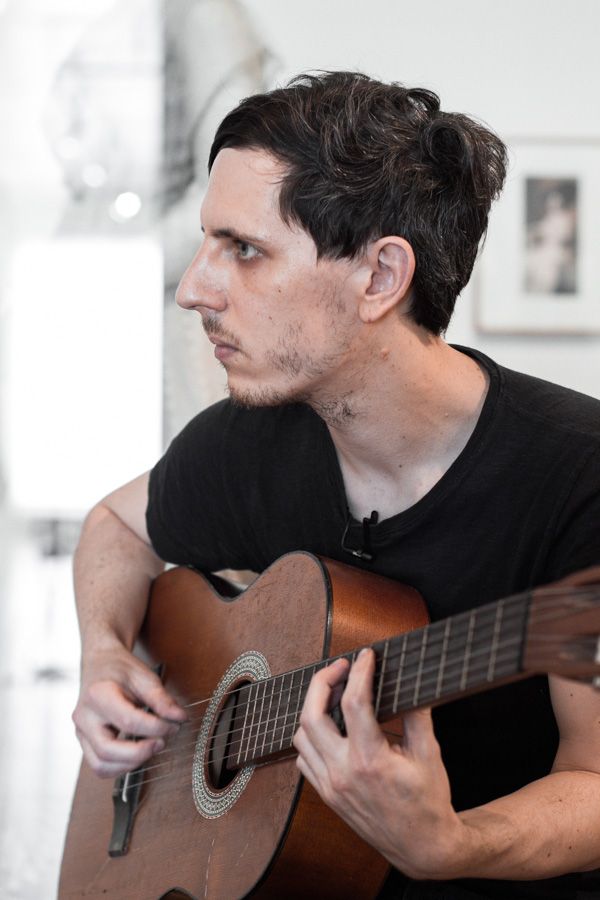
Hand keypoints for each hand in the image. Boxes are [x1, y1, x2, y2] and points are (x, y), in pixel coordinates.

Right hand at [73, 641, 187, 777]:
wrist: (100, 663)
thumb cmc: (120, 668)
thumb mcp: (144, 676)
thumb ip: (161, 699)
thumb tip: (179, 718)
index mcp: (98, 695)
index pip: (128, 721)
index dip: (156, 728)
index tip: (174, 725)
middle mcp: (84, 717)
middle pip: (108, 750)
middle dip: (140, 753)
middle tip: (162, 742)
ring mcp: (81, 732)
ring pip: (101, 765)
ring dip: (131, 764)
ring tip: (151, 748)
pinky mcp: (85, 741)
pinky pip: (99, 766)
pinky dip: (120, 767)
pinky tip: (138, 753)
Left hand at [292, 648, 468, 879]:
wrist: (422, 847)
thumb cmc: (428, 802)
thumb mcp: (429, 753)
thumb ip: (416, 713)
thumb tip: (410, 681)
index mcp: (371, 761)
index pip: (354, 703)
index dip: (360, 672)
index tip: (366, 656)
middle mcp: (343, 773)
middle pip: (312, 714)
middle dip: (322, 682)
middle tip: (341, 666)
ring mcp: (330, 786)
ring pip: (301, 735)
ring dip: (313, 708)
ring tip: (336, 693)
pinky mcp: (326, 796)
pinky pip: (303, 759)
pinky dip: (310, 737)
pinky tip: (330, 727)